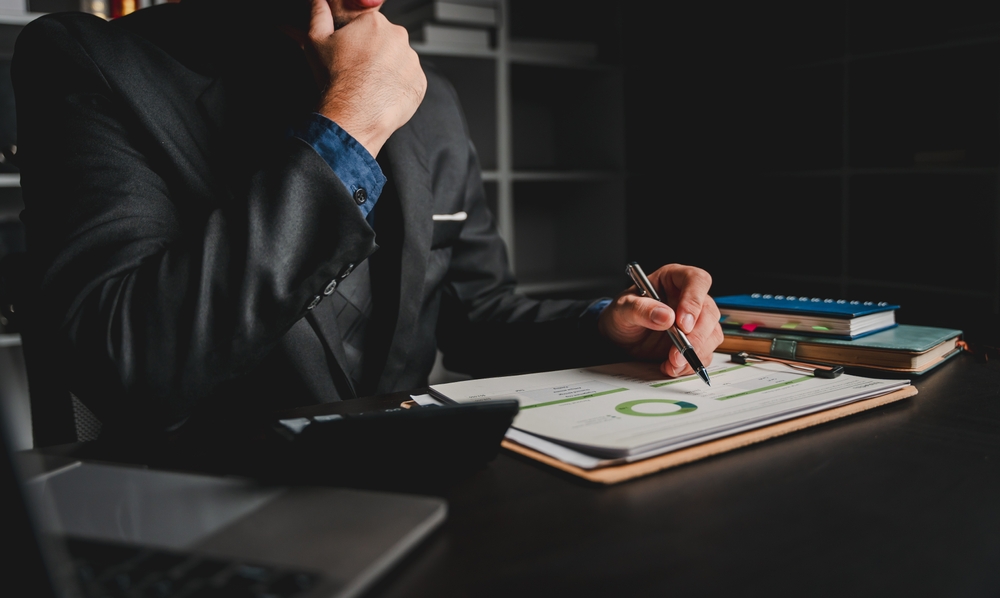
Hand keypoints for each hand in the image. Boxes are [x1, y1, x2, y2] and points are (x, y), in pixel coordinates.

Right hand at [293, 0, 426, 156]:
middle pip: (386, 42)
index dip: (356, 42)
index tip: (350, 55)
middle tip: (359, 72)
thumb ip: (318, 15)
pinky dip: (398, 88)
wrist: (354, 114)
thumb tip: (318, 2)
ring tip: (370, 85)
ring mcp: (412, 61)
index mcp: (375, 22)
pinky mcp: (420, 83)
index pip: (368, 27)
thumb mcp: (316, 40)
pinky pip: (409, 82)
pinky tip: (383, 94)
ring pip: (399, 62)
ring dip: (388, 71)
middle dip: (374, 54)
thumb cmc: (335, 78)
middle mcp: (399, 37)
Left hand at [597, 264, 722, 376]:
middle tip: (677, 352)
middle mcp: (689, 298)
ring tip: (672, 363)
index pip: (696, 280)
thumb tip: (666, 316)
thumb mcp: (622, 309)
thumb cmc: (622, 314)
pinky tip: (671, 367)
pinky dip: (690, 364)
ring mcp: (695, 320)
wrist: (619, 337)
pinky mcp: (695, 341)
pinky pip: (705, 353)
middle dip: (696, 336)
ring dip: (695, 353)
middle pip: (709, 312)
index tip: (682, 323)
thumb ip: (640, 309)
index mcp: (674, 279)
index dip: (694, 301)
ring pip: (712, 334)